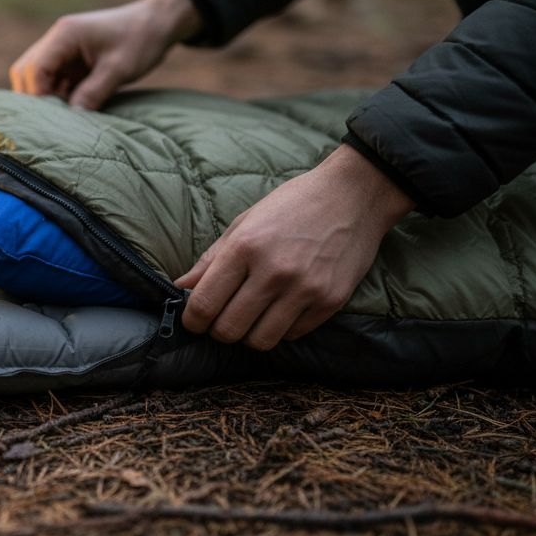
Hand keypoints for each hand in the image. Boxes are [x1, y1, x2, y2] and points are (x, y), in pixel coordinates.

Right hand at [9, 0, 202, 109]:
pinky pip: (54, 81)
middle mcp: (57, 39)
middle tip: (52, 121)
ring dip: (46, 98)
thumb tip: (71, 121)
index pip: (34, 69)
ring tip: (63, 118)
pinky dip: (58, 97)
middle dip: (35, 98)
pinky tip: (71, 111)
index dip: (38, 97)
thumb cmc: (141, 39)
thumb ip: (93, 93)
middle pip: (26, 72)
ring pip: (37, 78)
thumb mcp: (118, 69)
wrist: (158, 22)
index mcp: (65, 34)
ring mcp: (62, 49)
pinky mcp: (71, 60)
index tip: (52, 120)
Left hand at [174, 145, 414, 349]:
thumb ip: (212, 259)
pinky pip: (292, 334)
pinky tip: (281, 310)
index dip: (193, 321)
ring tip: (251, 318)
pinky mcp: (329, 301)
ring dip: (249, 335)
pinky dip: (280, 329)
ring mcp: (305, 289)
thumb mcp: (245, 222)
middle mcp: (274, 271)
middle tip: (222, 320)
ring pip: (260, 341)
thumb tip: (181, 287)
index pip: (204, 304)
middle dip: (218, 331)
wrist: (354, 195)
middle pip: (229, 329)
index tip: (194, 320)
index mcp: (245, 246)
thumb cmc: (293, 205)